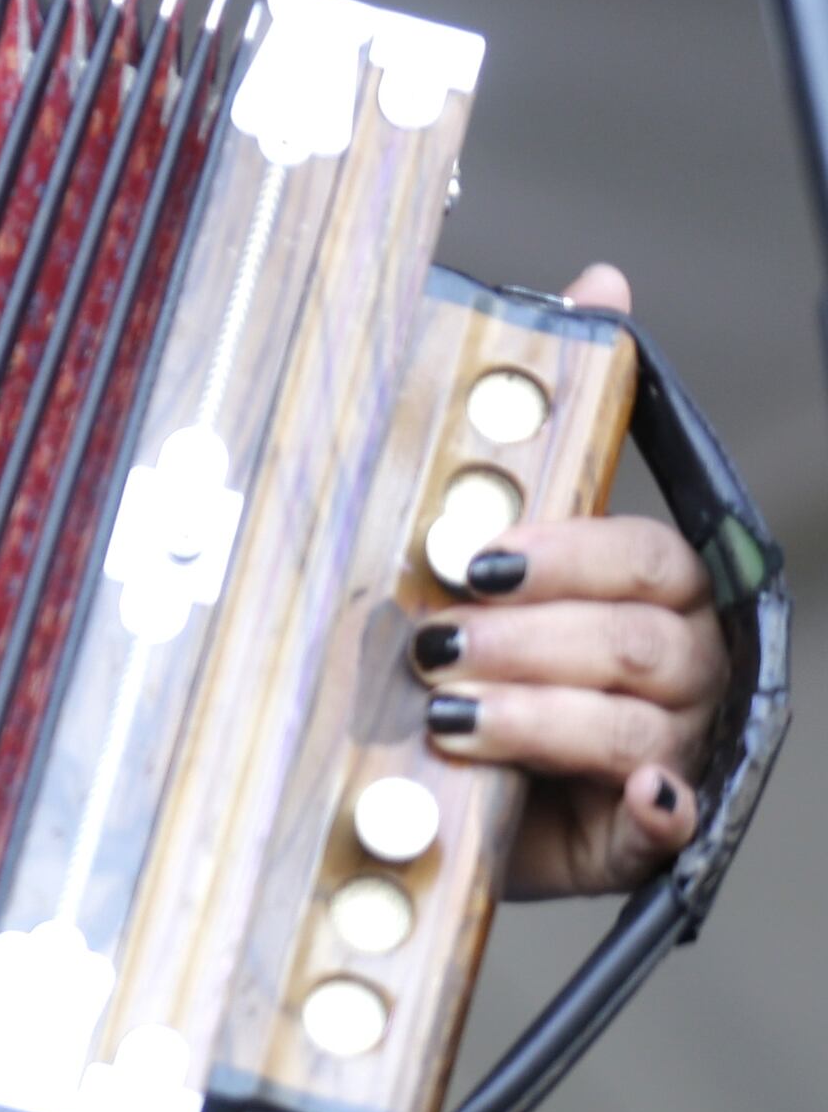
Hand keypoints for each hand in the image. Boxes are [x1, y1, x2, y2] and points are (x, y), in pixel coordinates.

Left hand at [413, 262, 724, 900]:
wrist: (444, 776)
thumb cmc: (480, 645)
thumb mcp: (487, 541)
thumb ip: (543, 426)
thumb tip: (602, 282)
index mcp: (651, 590)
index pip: (640, 556)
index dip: (562, 554)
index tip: (471, 559)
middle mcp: (679, 664)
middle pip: (635, 640)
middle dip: (527, 639)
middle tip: (432, 641)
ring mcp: (673, 747)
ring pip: (634, 723)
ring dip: (539, 716)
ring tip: (448, 714)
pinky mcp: (642, 829)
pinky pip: (669, 818)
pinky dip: (652, 806)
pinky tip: (627, 796)